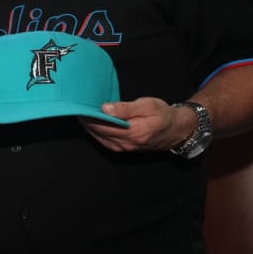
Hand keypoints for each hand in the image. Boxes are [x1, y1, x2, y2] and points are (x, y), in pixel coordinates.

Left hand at [80, 97, 194, 151]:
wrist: (175, 129)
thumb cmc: (162, 114)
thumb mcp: (147, 106)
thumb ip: (126, 108)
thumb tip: (105, 108)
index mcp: (134, 132)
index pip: (103, 125)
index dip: (89, 115)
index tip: (80, 105)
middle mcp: (127, 144)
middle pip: (98, 132)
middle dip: (87, 120)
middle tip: (77, 106)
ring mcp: (124, 148)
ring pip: (99, 137)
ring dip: (89, 126)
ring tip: (82, 112)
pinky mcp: (123, 149)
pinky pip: (104, 140)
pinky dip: (96, 131)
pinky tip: (91, 122)